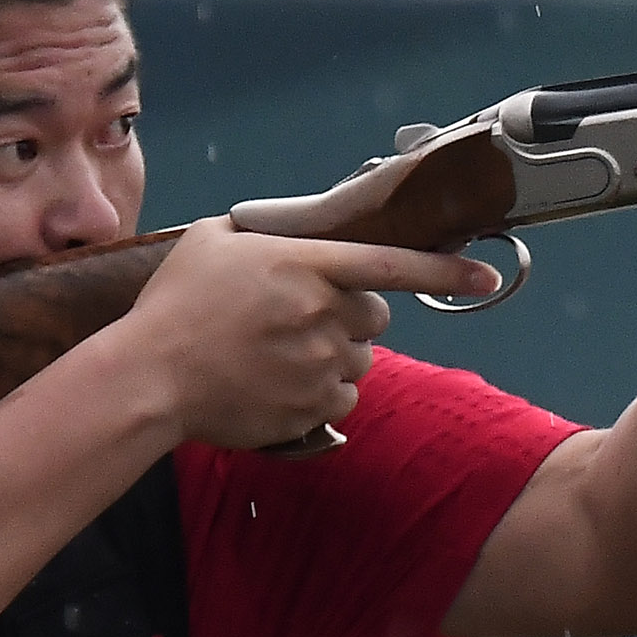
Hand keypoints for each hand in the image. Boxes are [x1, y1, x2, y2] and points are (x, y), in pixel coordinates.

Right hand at [112, 217, 495, 450]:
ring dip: (333, 356)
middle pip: (375, 319)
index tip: (487, 275)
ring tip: (278, 356)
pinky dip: (320, 392)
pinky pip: (341, 398)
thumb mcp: (210, 242)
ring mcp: (321, 366)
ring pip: (359, 361)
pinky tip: (277, 385)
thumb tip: (281, 228)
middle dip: (349, 317)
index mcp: (305, 268)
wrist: (149, 378)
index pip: (393, 266)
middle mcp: (324, 316)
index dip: (446, 271)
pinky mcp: (312, 408)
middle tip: (300, 319)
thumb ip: (258, 229)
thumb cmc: (173, 306)